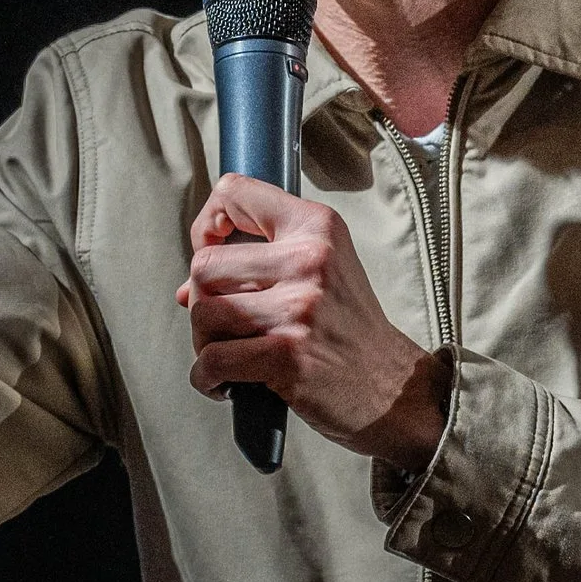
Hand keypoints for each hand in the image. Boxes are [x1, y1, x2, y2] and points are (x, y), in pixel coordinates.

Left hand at [175, 175, 452, 468]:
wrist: (394, 388)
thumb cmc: (348, 329)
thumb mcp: (321, 270)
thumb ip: (258, 263)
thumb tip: (187, 288)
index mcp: (316, 226)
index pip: (233, 192)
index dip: (207, 225)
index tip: (212, 253)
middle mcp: (309, 258)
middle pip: (204, 264)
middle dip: (202, 300)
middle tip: (226, 325)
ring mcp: (299, 307)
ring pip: (203, 312)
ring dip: (204, 343)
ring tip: (229, 354)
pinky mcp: (287, 354)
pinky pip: (212, 360)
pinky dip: (207, 377)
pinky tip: (226, 384)